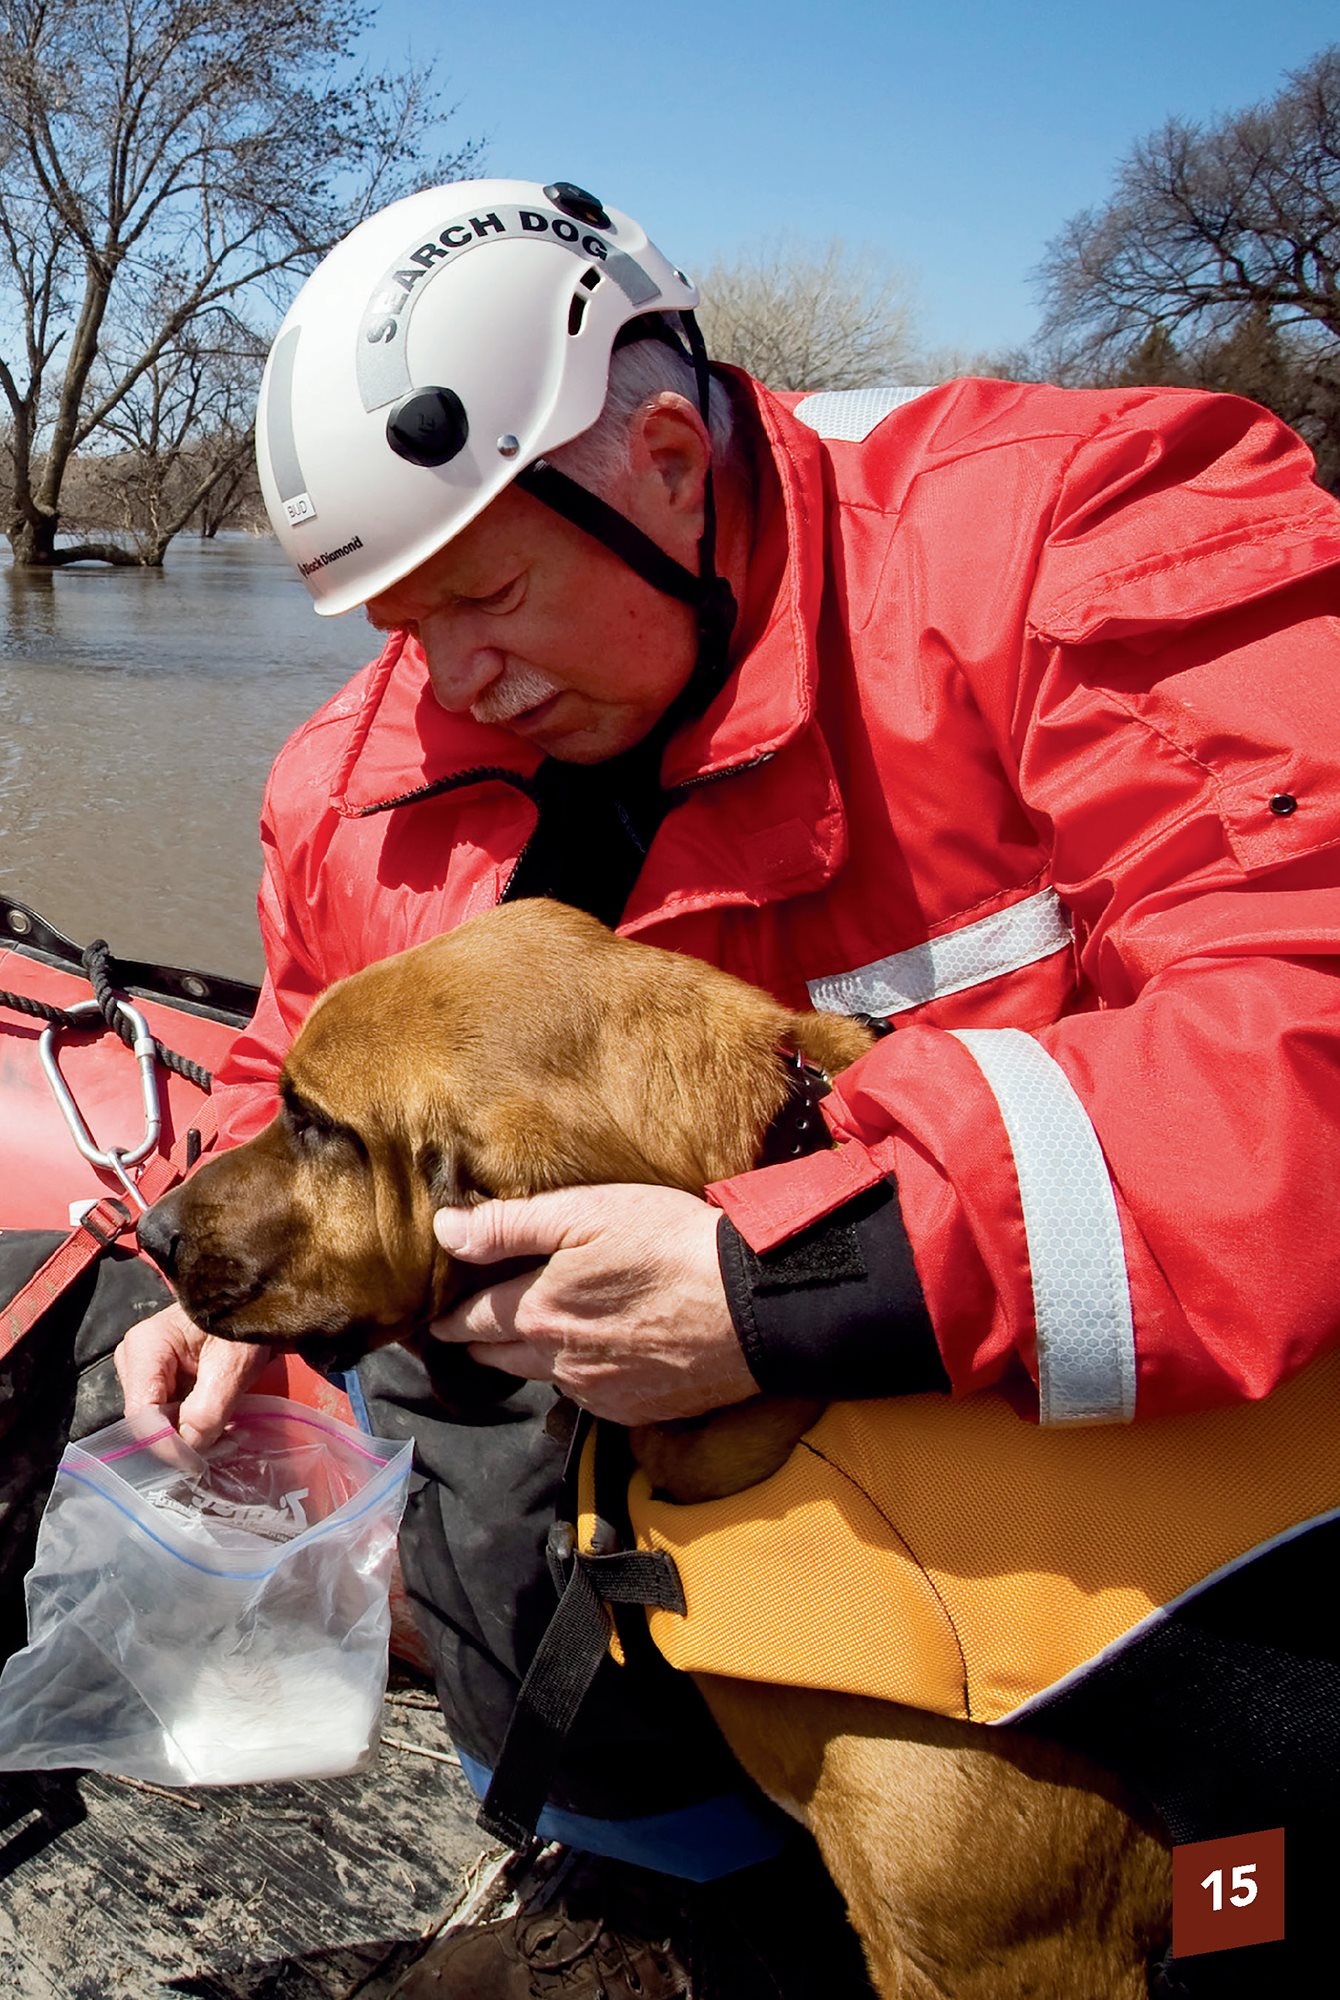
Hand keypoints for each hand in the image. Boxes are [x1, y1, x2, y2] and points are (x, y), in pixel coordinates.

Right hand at [114, 1301, 271, 1451]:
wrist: (253, 1304)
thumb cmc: (243, 1325)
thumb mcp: (232, 1366)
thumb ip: (207, 1411)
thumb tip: (188, 1449)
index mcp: (145, 1347)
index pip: (141, 1413)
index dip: (166, 1443)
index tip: (196, 1461)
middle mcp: (134, 1357)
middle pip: (147, 1419)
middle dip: (181, 1438)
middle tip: (223, 1443)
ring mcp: (144, 1367)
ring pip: (158, 1420)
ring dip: (190, 1433)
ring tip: (227, 1432)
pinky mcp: (158, 1376)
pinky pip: (168, 1412)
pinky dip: (191, 1423)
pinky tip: (217, 1423)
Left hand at [431, 1185, 757, 1424]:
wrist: (754, 1309)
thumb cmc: (671, 1245)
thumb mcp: (587, 1214)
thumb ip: (510, 1225)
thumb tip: (444, 1232)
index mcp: (538, 1312)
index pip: (473, 1320)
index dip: (450, 1317)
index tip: (433, 1319)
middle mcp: (558, 1362)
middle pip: (499, 1359)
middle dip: (479, 1345)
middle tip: (466, 1334)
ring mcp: (598, 1392)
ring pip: (545, 1378)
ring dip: (531, 1361)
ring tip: (530, 1342)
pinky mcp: (637, 1410)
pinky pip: (590, 1397)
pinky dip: (582, 1378)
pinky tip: (595, 1359)